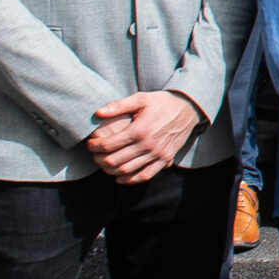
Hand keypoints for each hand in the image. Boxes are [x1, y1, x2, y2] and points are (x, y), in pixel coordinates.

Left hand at [84, 91, 200, 182]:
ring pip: (128, 170)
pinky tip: (120, 178)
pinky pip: (146, 175)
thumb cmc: (162, 102)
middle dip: (100, 160)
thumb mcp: (141, 98)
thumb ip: (119, 105)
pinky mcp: (165, 159)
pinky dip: (131, 180)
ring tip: (104, 165)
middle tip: (94, 155)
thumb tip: (98, 112)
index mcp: (139, 130)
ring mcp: (157, 154)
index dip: (95, 146)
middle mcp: (148, 145)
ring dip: (111, 171)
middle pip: (115, 160)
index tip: (90, 144)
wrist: (188, 109)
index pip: (109, 144)